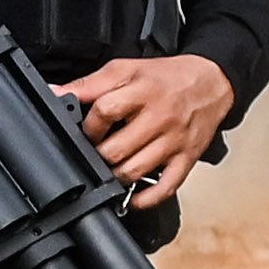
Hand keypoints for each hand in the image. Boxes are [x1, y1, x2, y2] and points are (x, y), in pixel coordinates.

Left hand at [61, 50, 237, 201]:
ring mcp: (174, 141)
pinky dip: (145, 199)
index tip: (87, 129)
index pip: (105, 111)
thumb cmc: (166, 78)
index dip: (89, 125)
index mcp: (143, 91)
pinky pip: (165, 188)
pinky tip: (132, 197)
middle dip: (98, 153)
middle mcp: (160, 117)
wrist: (212, 82)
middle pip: (116, 148)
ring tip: (112, 167)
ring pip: (134, 171)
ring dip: (114, 175)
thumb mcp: (127, 69)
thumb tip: (56, 93)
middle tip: (97, 150)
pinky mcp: (187, 159)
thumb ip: (90, 84)